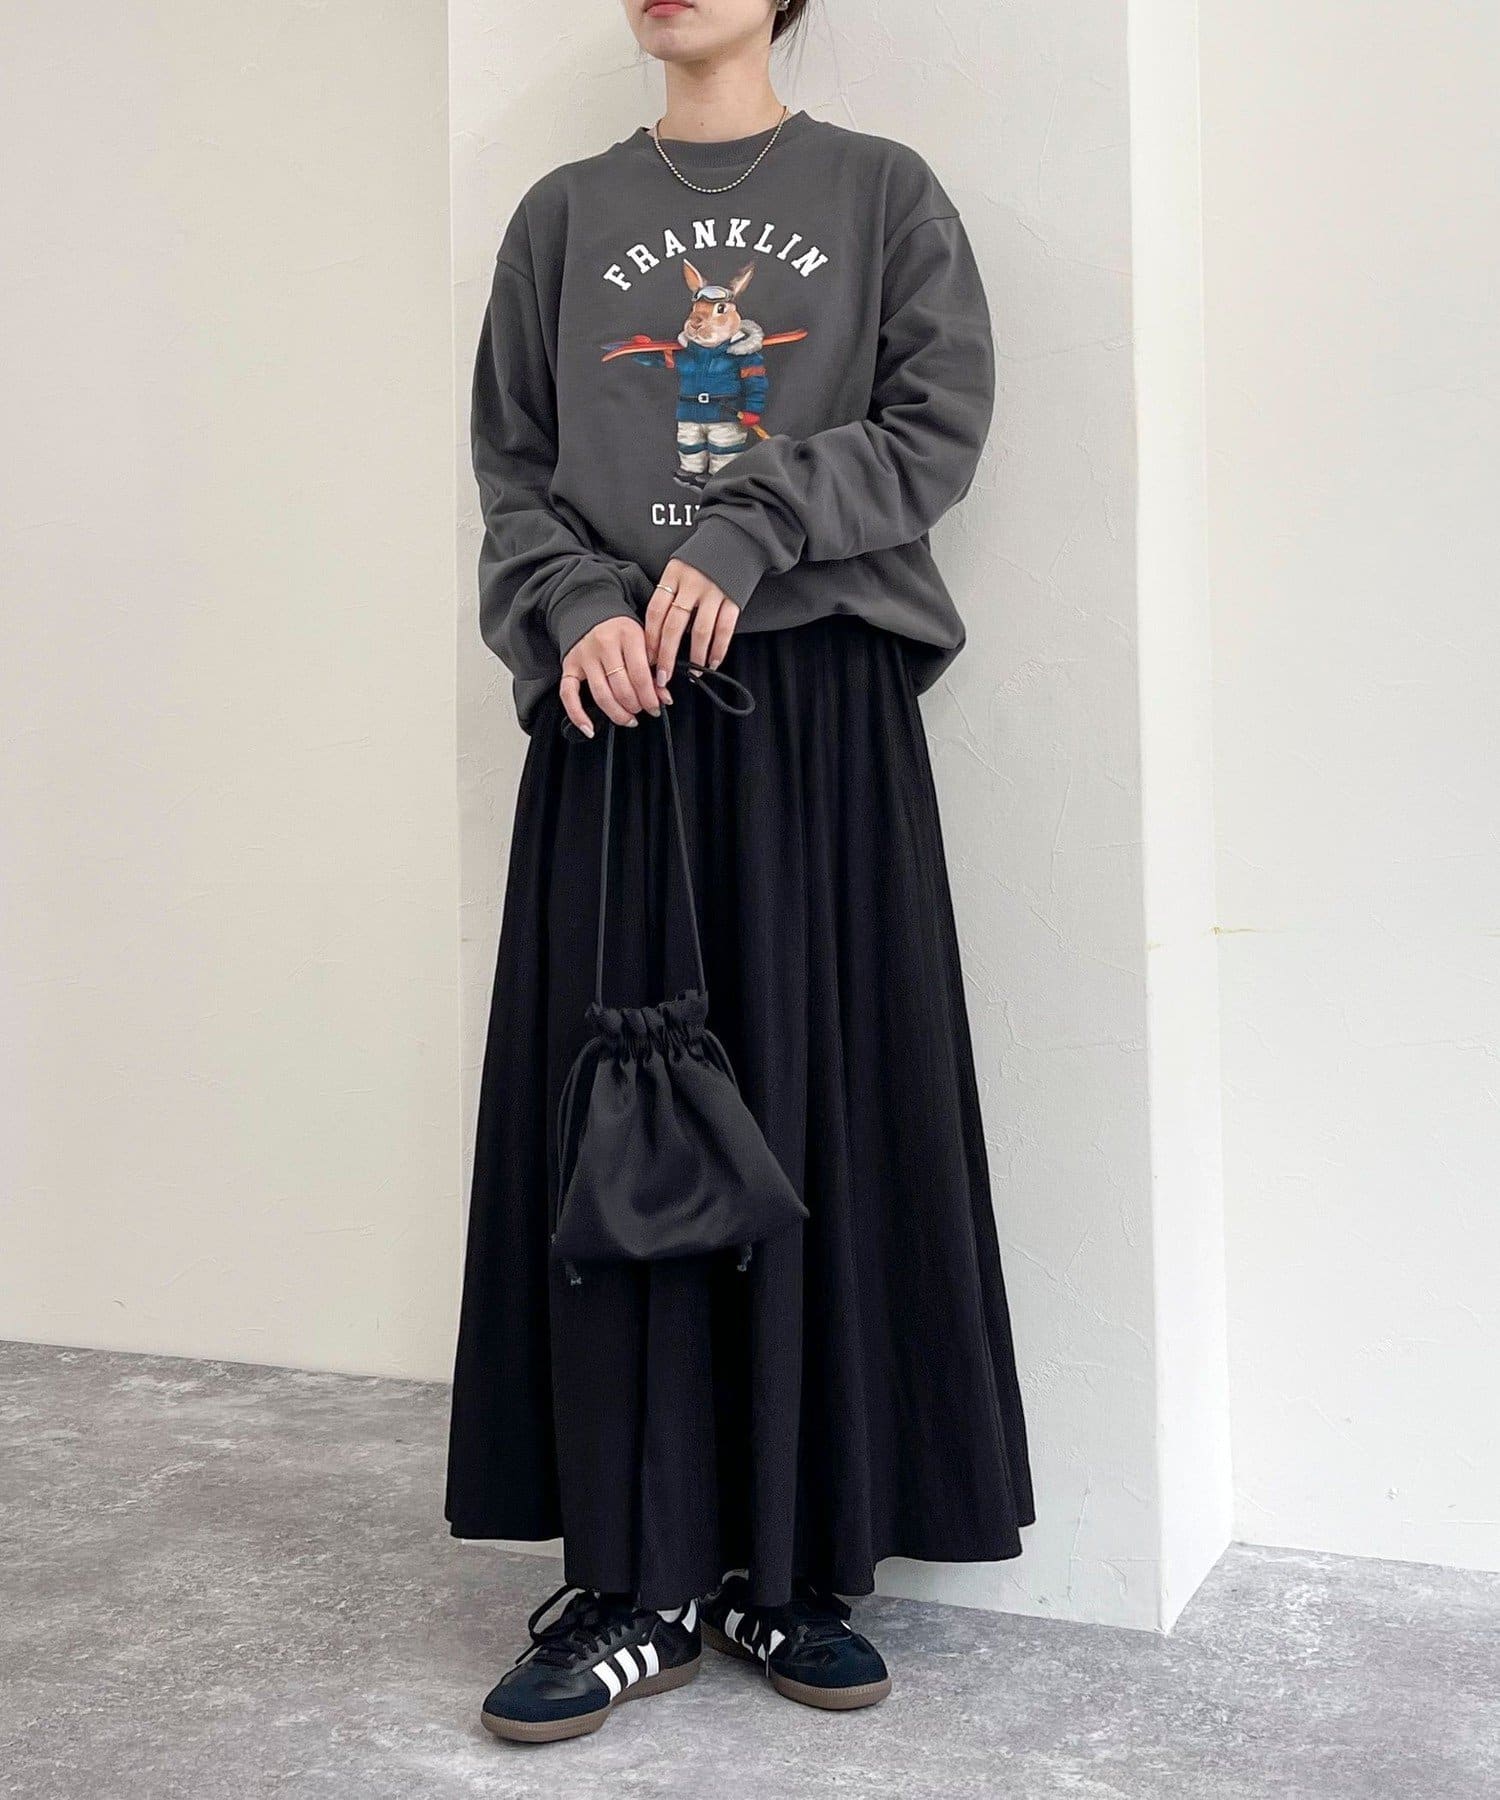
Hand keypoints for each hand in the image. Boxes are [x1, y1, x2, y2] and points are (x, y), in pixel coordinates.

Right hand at [559, 615, 663, 738]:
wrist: (592, 613)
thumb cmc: (622, 632)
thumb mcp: (644, 641)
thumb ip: (656, 667)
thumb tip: (664, 697)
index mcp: (627, 634)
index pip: (640, 674)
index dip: (650, 696)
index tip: (656, 706)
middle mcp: (604, 643)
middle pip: (621, 687)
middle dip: (636, 706)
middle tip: (643, 711)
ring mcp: (584, 655)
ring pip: (601, 695)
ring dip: (617, 713)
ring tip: (628, 719)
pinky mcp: (569, 666)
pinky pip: (568, 695)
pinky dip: (578, 715)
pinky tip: (590, 728)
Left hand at [644, 557, 740, 688]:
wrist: (737, 536)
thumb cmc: (703, 557)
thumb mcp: (679, 568)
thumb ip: (670, 595)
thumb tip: (659, 635)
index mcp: (673, 575)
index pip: (655, 612)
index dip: (650, 639)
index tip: (647, 659)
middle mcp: (692, 583)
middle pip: (674, 626)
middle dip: (667, 656)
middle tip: (663, 677)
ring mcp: (714, 591)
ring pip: (700, 631)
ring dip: (695, 656)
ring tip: (692, 673)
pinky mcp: (734, 598)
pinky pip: (725, 629)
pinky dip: (718, 649)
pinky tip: (712, 661)